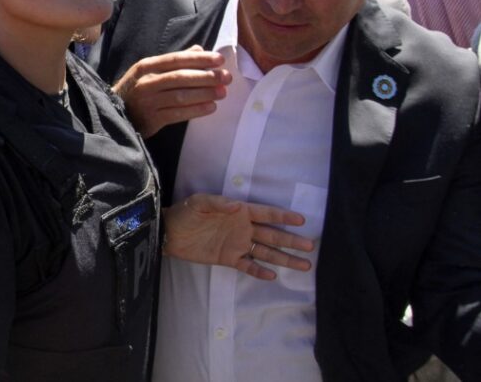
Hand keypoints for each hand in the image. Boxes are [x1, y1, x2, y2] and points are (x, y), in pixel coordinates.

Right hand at [112, 45, 231, 136]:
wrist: (115, 112)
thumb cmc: (137, 89)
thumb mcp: (150, 71)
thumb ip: (174, 60)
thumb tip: (199, 49)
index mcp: (146, 66)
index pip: (176, 59)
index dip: (199, 59)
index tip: (220, 59)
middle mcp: (146, 82)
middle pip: (180, 77)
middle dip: (206, 77)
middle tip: (226, 77)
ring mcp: (148, 101)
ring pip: (181, 96)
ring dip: (204, 94)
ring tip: (222, 92)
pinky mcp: (152, 119)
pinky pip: (178, 114)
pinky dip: (196, 110)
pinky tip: (210, 107)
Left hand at [164, 193, 314, 279]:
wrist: (169, 233)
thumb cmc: (185, 212)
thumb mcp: (199, 203)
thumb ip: (219, 203)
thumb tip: (239, 205)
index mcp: (240, 212)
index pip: (266, 214)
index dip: (283, 217)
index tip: (301, 221)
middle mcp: (243, 228)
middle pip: (273, 235)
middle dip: (292, 241)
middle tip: (311, 247)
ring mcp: (238, 244)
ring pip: (266, 252)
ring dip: (284, 258)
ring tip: (304, 265)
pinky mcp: (229, 258)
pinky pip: (248, 266)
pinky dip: (260, 271)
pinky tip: (273, 276)